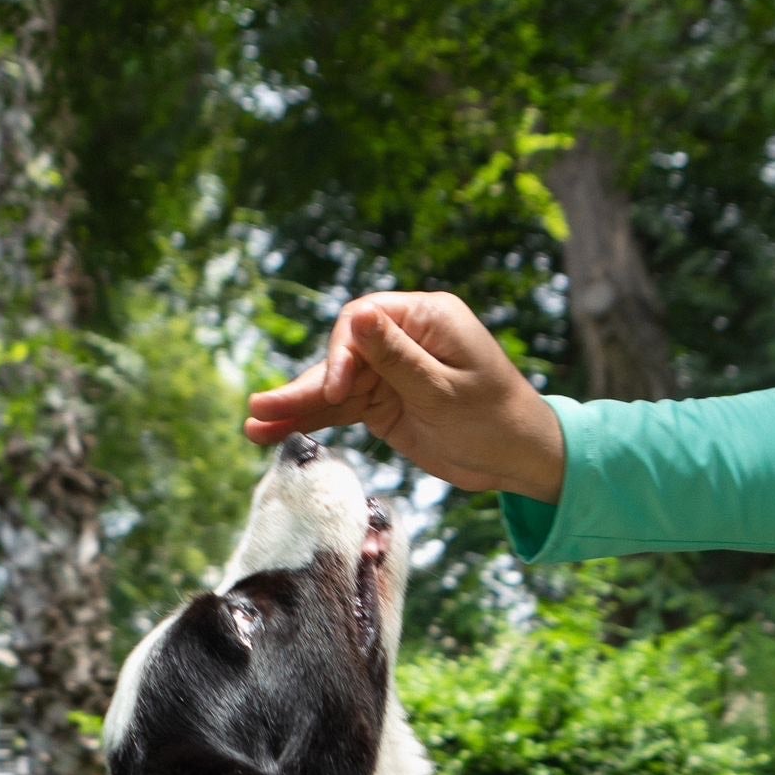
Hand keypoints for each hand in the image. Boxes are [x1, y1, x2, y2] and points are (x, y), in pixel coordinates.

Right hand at [244, 291, 565, 503]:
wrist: (520, 457)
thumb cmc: (496, 418)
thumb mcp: (446, 390)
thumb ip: (399, 359)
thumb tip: (360, 317)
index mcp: (425, 317)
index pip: (364, 321)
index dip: (341, 355)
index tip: (334, 392)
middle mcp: (402, 339)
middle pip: (341, 356)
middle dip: (304, 386)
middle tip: (261, 410)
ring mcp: (389, 372)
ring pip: (333, 387)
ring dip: (297, 408)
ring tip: (254, 428)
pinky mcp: (383, 404)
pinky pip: (340, 411)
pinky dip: (312, 423)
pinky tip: (274, 434)